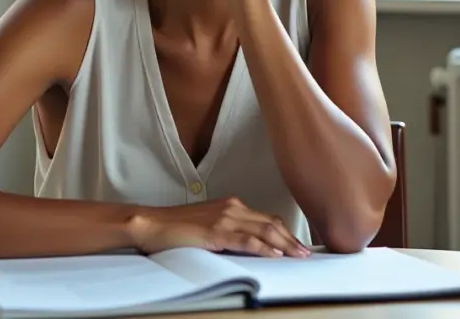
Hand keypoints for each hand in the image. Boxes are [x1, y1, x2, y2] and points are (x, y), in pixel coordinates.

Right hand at [129, 197, 310, 257]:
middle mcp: (231, 208)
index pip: (266, 218)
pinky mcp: (215, 232)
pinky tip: (274, 254)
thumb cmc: (176, 227)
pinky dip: (263, 247)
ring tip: (298, 255)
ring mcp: (224, 219)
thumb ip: (228, 230)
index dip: (284, 231)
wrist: (152, 223)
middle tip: (306, 252)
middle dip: (291, 238)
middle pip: (270, 223)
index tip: (298, 243)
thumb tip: (246, 244)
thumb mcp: (208, 224)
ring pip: (263, 230)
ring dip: (284, 244)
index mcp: (231, 205)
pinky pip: (245, 240)